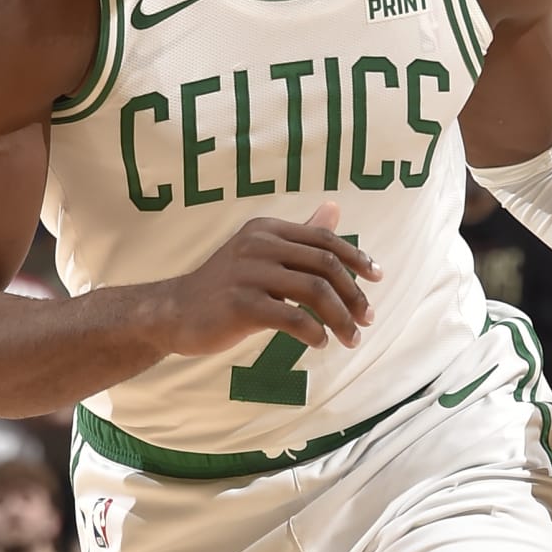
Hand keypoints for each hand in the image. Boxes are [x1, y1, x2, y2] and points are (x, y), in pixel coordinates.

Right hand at [158, 201, 378, 358]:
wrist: (174, 312)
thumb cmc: (225, 286)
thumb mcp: (262, 253)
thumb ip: (300, 235)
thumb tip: (335, 209)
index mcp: (267, 229)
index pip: (324, 240)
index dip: (356, 259)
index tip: (377, 279)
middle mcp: (259, 244)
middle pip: (325, 265)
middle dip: (354, 295)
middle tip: (367, 320)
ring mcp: (248, 273)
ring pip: (314, 292)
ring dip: (340, 319)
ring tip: (350, 339)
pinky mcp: (240, 304)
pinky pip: (292, 317)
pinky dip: (314, 332)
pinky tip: (319, 343)